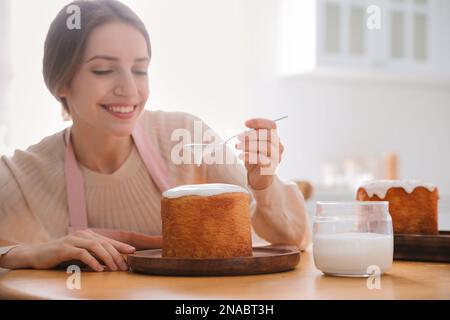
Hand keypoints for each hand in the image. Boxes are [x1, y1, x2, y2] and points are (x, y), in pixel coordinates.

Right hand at [0, 229, 161, 270]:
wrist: (35, 255)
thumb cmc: (59, 256)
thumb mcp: (78, 254)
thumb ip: (92, 255)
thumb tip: (110, 262)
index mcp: (87, 235)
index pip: (108, 240)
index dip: (121, 246)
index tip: (133, 252)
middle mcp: (82, 234)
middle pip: (104, 243)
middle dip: (117, 255)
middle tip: (125, 266)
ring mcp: (73, 240)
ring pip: (96, 247)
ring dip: (108, 258)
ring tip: (115, 268)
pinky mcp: (64, 248)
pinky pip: (82, 254)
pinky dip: (92, 261)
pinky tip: (99, 269)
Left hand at [236, 118, 283, 189]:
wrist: (258, 178)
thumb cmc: (255, 159)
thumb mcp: (252, 145)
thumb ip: (251, 137)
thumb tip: (243, 133)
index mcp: (275, 138)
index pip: (272, 125)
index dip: (259, 122)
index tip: (246, 123)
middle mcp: (278, 146)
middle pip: (268, 135)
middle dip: (251, 135)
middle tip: (238, 137)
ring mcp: (277, 157)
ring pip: (265, 146)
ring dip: (248, 145)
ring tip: (237, 147)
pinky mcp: (272, 167)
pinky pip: (261, 159)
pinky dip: (249, 156)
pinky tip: (240, 156)